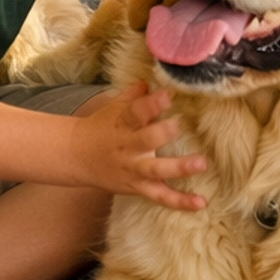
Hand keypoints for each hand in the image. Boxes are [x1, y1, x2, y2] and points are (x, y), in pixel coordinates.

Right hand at [74, 83, 206, 208]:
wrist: (77, 157)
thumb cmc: (102, 127)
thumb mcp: (115, 107)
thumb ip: (135, 93)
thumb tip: (153, 77)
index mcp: (123, 123)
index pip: (136, 112)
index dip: (151, 104)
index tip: (168, 94)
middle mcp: (128, 147)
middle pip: (145, 140)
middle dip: (162, 133)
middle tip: (180, 125)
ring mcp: (133, 169)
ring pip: (155, 171)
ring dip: (178, 168)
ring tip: (201, 163)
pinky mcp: (138, 187)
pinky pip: (160, 196)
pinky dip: (180, 201)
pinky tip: (201, 202)